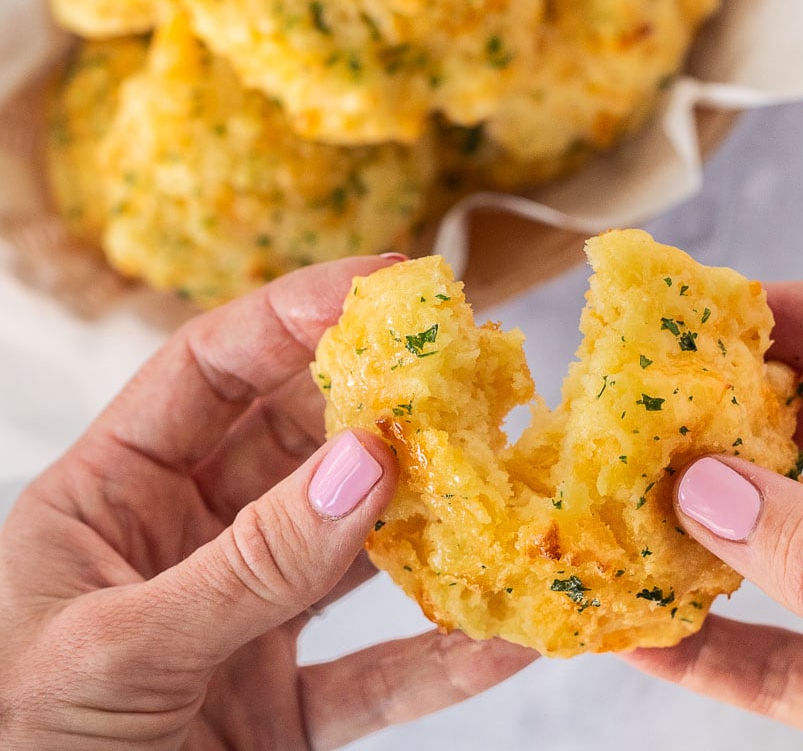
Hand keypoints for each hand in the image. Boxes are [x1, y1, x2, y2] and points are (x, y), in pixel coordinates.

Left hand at [0, 258, 534, 749]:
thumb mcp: (119, 650)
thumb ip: (247, 563)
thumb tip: (365, 461)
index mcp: (108, 500)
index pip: (207, 372)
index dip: (293, 316)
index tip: (385, 285)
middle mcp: (182, 546)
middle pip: (296, 447)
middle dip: (378, 412)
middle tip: (464, 379)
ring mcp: (240, 625)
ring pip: (350, 553)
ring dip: (426, 527)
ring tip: (500, 491)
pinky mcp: (283, 710)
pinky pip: (376, 673)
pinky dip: (441, 660)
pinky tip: (503, 637)